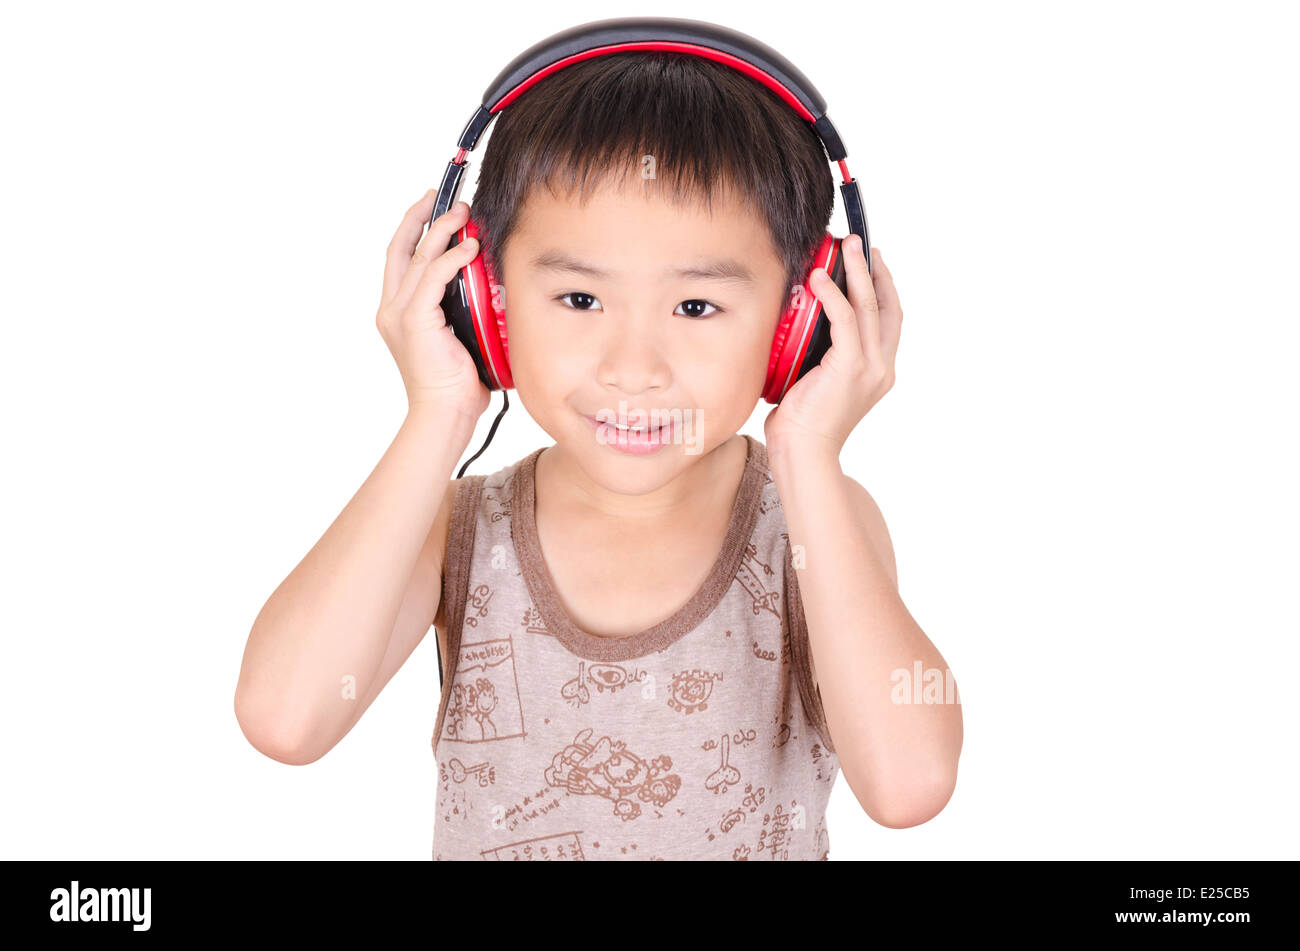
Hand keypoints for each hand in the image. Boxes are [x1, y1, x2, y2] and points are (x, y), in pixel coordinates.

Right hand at [376, 192, 489, 420]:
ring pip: (418, 257)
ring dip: (442, 230)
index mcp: (397, 312)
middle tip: (447, 198)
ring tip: (464, 215)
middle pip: (400, 247)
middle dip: (421, 216)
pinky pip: (433, 277)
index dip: (414, 228)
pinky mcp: (414, 320)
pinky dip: (453, 259)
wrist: (444, 414)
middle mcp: (392, 309)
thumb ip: (461, 309)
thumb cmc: (456, 385)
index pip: (401, 258)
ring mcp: (399, 314)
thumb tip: (486, 286)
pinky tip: (471, 249)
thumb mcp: (459, 337)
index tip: (434, 207)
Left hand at [763, 237, 901, 458]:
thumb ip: (820, 353)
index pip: (889, 319)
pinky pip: (846, 321)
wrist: (804, 454)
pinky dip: (834, 295)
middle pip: (888, 306)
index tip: (870, 260)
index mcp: (878, 371)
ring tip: (845, 246)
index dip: (882, 286)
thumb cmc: (802, 424)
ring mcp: (870, 368)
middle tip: (860, 242)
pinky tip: (820, 277)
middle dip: (875, 270)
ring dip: (858, 271)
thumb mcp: (815, 380)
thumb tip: (801, 323)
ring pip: (870, 306)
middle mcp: (881, 368)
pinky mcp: (850, 369)